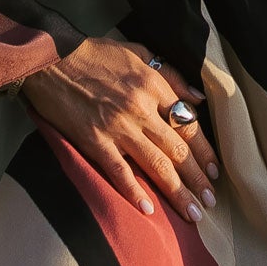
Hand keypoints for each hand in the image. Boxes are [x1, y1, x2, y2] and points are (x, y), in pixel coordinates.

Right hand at [18, 39, 218, 223]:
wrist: (50, 59)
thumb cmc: (94, 54)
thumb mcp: (139, 52)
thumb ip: (171, 75)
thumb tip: (198, 99)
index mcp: (154, 86)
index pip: (188, 124)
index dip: (205, 151)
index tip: (216, 172)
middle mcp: (141, 109)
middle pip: (178, 150)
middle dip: (198, 179)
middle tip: (210, 202)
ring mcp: (118, 127)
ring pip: (156, 164)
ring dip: (177, 192)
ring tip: (192, 213)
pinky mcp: (94, 141)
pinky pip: (118, 171)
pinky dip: (134, 192)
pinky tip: (149, 210)